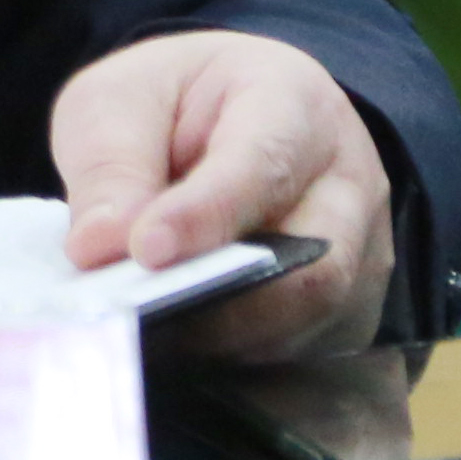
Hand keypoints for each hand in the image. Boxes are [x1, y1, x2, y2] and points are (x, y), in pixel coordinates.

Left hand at [49, 30, 395, 360]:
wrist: (227, 114)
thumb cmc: (177, 102)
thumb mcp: (121, 101)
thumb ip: (111, 167)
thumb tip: (98, 250)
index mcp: (295, 103)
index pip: (263, 165)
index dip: (207, 215)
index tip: (146, 250)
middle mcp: (350, 181)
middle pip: (313, 264)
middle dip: (226, 302)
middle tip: (138, 314)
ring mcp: (362, 251)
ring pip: (310, 319)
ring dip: (226, 338)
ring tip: (146, 337)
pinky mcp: (350, 307)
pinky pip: (305, 350)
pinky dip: (239, 357)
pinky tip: (178, 348)